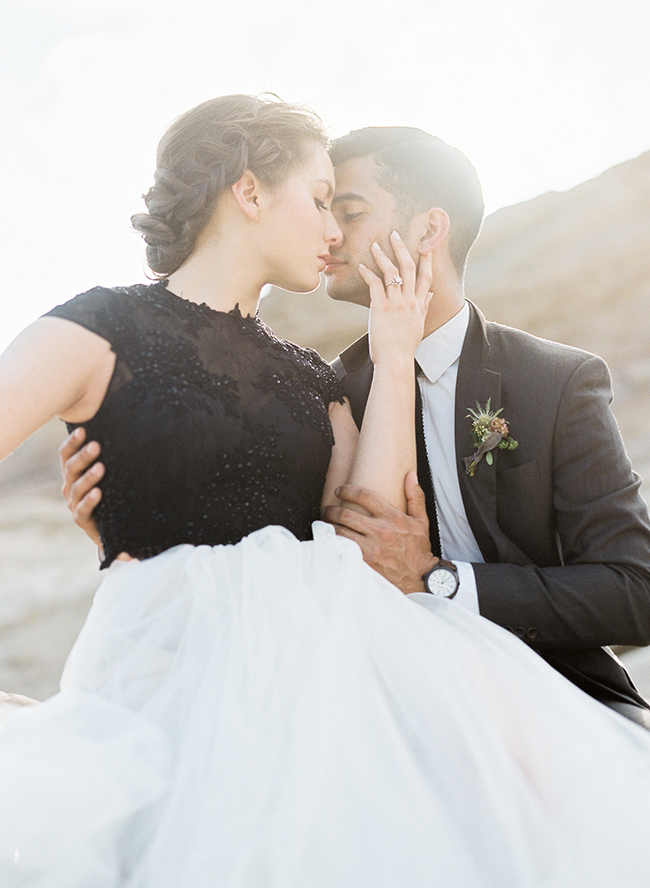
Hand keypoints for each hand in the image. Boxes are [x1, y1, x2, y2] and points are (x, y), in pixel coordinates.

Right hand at [59, 427, 102, 545]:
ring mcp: (74, 502)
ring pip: (77, 488)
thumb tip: (125, 430)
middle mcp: (70, 485)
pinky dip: (89, 501)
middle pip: (71, 468)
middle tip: (96, 446)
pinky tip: (98, 493)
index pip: (67, 454)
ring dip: (88, 477)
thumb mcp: (108, 474)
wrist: (111, 525)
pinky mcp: (81, 519)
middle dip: (83, 456)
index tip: (83, 430)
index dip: (72, 442)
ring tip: (100, 468)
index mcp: (72, 472)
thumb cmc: (110, 492)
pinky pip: (83, 509)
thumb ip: (109, 456)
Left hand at [323, 471, 437, 594]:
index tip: (340, 490)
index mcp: (393, 517)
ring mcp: (371, 548)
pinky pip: (342, 548)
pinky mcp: (365, 562)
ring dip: (330, 526)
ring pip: (340, 531)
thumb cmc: (419, 549)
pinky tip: (331, 540)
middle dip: (332, 509)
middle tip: (328, 509)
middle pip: (345, 513)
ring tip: (327, 524)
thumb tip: (411, 475)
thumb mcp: (422, 521)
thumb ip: (415, 496)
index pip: (363, 496)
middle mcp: (381, 531)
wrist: (421, 578)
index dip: (347, 490)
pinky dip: (334, 542)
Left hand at [358, 232, 432, 365]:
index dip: (426, 259)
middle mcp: (409, 301)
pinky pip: (375, 284)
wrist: (396, 360)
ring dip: (382, 256)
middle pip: (409, 268)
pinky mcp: (381, 307)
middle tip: (395, 234)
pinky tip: (362, 266)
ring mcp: (396, 303)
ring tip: (375, 245)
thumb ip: (424, 307)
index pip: (425, 276)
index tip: (425, 244)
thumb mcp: (419, 325)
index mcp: (419, 304)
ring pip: (391, 272)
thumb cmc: (404, 346)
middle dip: (402, 248)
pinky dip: (368, 273)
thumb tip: (431, 293)